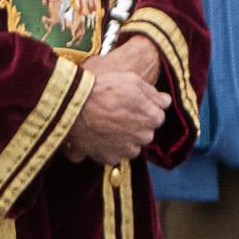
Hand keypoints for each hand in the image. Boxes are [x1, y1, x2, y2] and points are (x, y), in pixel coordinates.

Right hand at [64, 37, 167, 165]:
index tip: (130, 104)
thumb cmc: (103, 88)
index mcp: (153, 118)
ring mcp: (126, 149)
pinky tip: (99, 135)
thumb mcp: (133, 81)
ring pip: (130, 145)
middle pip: (144, 132)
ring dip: (123, 138)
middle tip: (116, 113)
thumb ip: (154, 93)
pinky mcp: (109, 158)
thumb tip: (165, 101)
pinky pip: (113, 154)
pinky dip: (108, 148)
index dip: (144, 109)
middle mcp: (144, 137)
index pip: (157, 116)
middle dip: (135, 125)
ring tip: (106, 124)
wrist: (73, 104)